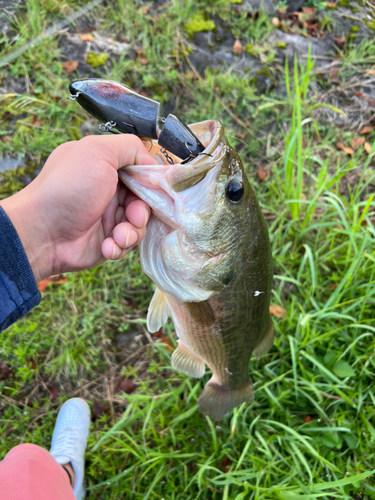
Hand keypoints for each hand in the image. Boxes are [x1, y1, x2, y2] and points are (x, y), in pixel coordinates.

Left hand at [0, 135, 154, 281]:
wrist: (43, 232)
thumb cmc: (69, 187)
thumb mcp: (98, 151)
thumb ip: (131, 147)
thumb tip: (155, 164)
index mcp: (107, 167)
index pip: (142, 171)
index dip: (152, 182)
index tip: (157, 191)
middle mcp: (110, 190)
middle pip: (146, 200)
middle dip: (143, 210)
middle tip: (133, 216)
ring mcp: (109, 217)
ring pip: (140, 224)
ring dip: (133, 231)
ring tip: (118, 235)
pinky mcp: (108, 241)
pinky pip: (128, 243)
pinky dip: (120, 245)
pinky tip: (107, 246)